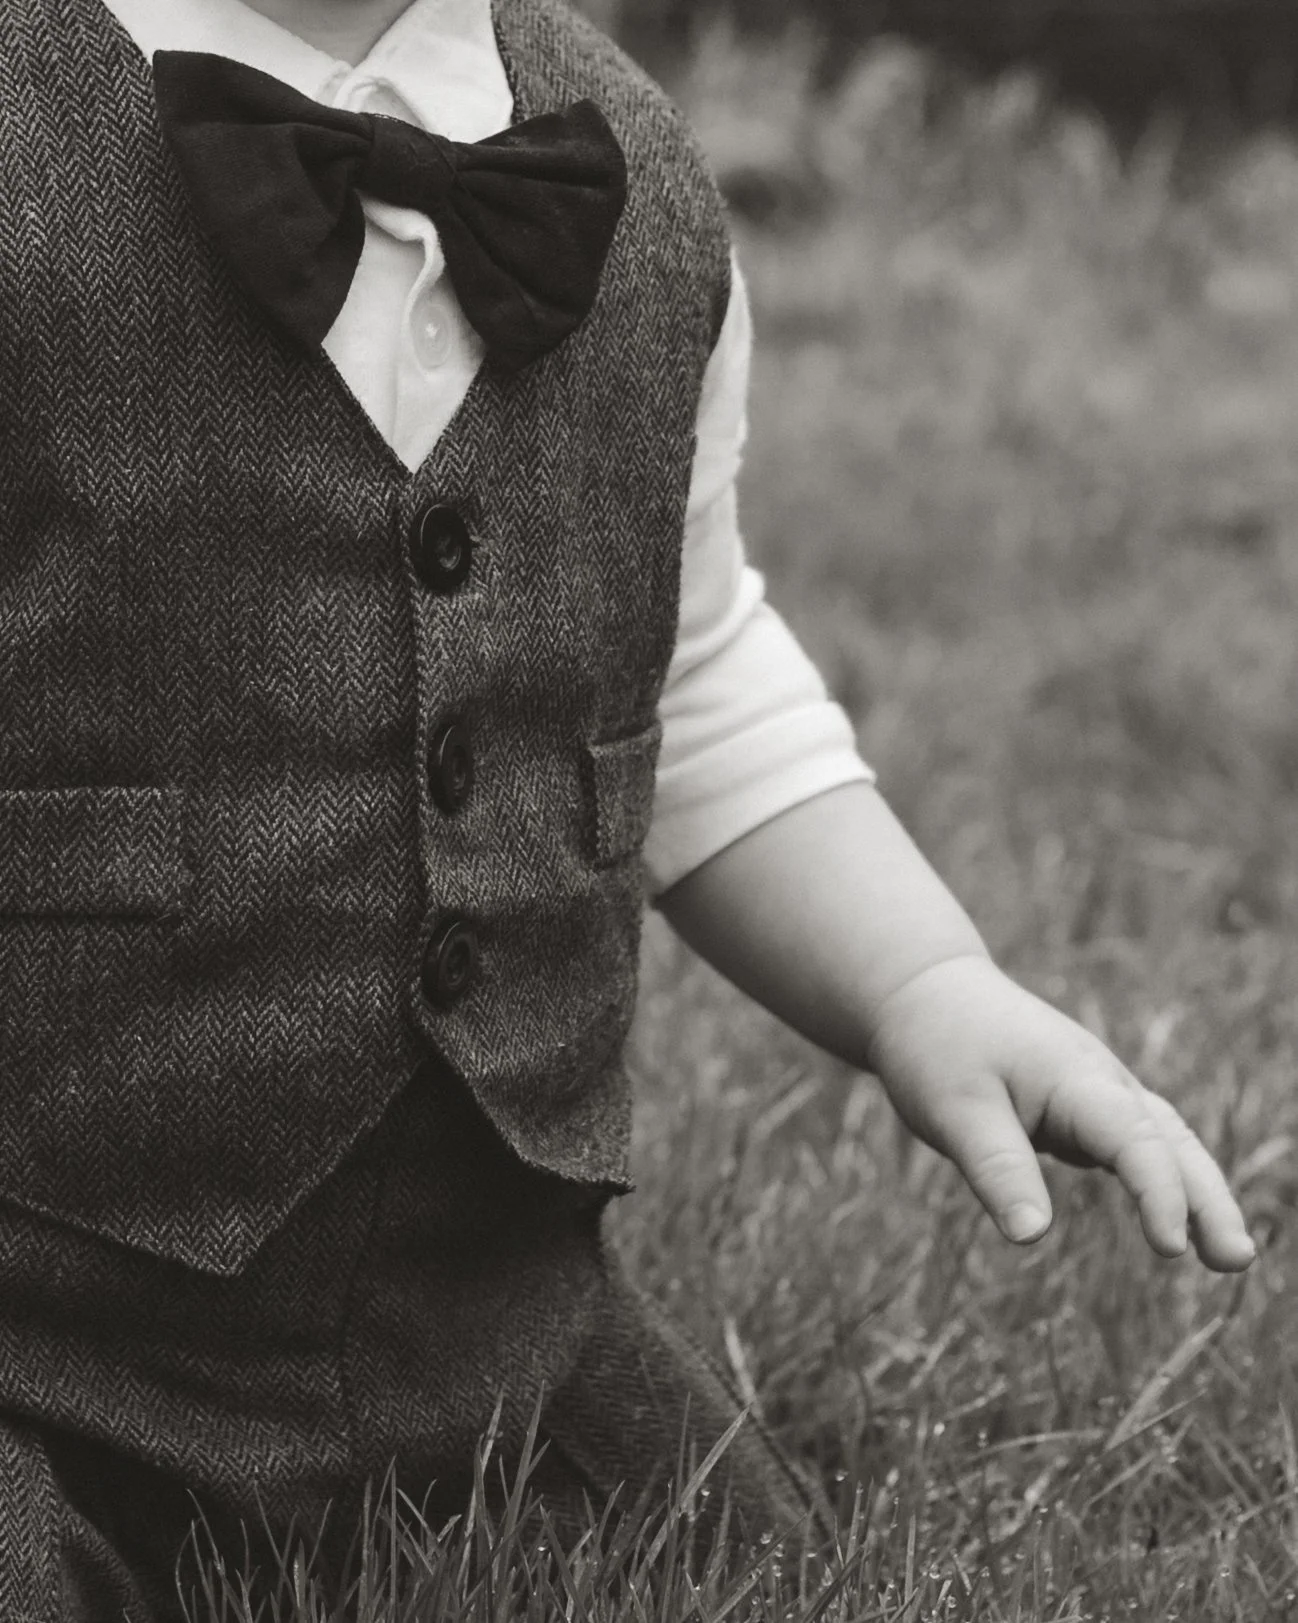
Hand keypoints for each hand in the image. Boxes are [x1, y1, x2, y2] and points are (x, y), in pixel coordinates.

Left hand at [868, 954, 1256, 1271]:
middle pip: (1172, 1141)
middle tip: (1238, 1260)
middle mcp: (1101, 1082)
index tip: (1169, 1247)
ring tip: (1226, 1257)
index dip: (1159, 1193)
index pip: (1134, 1139)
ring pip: (1163, 1143)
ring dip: (1198, 1193)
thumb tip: (1033, 1236)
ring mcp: (1096, 1093)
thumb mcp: (955, 1109)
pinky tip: (1173, 1226)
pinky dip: (1164, 1180)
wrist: (926, 990)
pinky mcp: (1082, 1108)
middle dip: (1209, 1199)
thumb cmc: (937, 1046)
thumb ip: (997, 1169)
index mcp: (1075, 1078)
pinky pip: (1137, 1146)